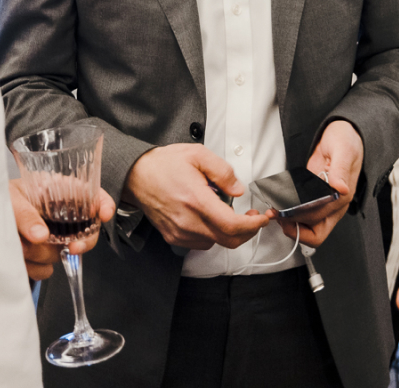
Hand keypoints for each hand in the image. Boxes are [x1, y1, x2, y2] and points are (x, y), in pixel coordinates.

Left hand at [9, 178, 114, 280]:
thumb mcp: (10, 198)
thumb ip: (25, 214)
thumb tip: (41, 236)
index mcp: (58, 191)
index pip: (91, 194)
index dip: (102, 203)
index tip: (104, 214)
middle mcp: (59, 214)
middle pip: (88, 230)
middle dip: (80, 241)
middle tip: (72, 248)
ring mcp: (51, 237)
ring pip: (63, 253)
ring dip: (41, 254)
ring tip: (18, 245)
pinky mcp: (39, 258)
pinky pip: (46, 270)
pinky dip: (32, 268)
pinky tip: (18, 260)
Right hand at [124, 144, 268, 249]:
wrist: (135, 175)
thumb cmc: (164, 164)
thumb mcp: (197, 154)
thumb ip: (222, 171)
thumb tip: (238, 189)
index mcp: (196, 200)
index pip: (232, 225)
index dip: (253, 225)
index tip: (263, 218)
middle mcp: (187, 221)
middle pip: (228, 240)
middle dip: (248, 231)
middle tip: (253, 217)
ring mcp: (179, 232)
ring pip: (216, 243)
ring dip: (230, 232)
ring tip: (230, 213)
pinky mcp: (173, 237)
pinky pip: (201, 243)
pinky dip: (213, 234)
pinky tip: (211, 218)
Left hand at [275, 120, 363, 247]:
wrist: (344, 133)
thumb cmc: (347, 140)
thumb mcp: (344, 149)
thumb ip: (340, 170)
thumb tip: (340, 188)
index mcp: (342, 197)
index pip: (320, 217)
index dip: (300, 217)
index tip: (284, 210)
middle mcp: (334, 204)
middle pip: (316, 233)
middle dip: (295, 229)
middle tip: (277, 216)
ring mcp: (323, 202)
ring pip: (308, 227)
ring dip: (291, 224)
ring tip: (275, 212)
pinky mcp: (314, 195)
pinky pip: (302, 213)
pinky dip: (290, 213)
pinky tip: (279, 204)